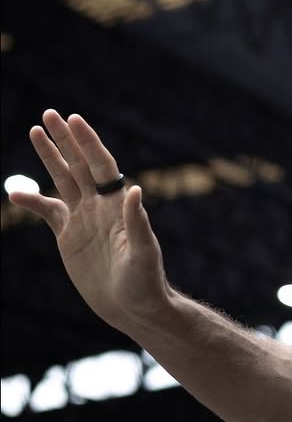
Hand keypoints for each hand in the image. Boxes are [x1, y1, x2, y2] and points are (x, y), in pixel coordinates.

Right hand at [8, 110, 169, 331]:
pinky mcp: (69, 237)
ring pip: (62, 180)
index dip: (88, 143)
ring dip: (50, 157)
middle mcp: (100, 205)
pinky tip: (15, 193)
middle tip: (49, 114)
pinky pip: (48, 212)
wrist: (133, 307)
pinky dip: (32, 201)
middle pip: (79, 164)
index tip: (74, 119)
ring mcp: (83, 218)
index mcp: (117, 204)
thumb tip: (134, 190)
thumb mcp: (144, 253)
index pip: (101, 165)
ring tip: (35, 132)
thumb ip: (138, 223)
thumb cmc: (145, 280)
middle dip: (65, 139)